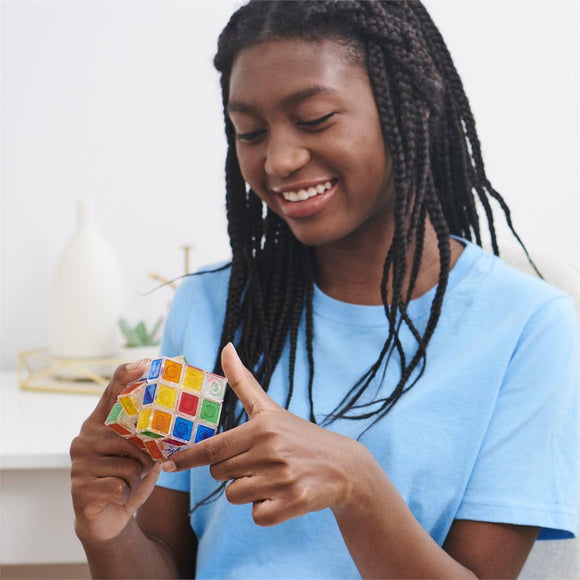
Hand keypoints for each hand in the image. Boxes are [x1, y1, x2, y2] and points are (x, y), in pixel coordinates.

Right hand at [70, 361, 160, 542]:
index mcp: (100, 423)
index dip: (127, 375)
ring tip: (125, 482)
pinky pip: (120, 485)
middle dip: (145, 457)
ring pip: (130, 464)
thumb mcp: (143, 453)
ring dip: (136, 478)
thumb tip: (177, 417)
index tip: (145, 363)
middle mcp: (85, 437)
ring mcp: (79, 462)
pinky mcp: (80, 487)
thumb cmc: (128, 478)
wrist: (108, 518)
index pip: (112, 392)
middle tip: (139, 468)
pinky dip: (126, 494)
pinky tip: (116, 495)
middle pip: (132, 437)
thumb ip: (151, 435)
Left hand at [163, 343, 368, 525]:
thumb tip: (226, 346)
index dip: (188, 458)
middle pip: (220, 475)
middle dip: (232, 471)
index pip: (213, 448)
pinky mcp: (294, 502)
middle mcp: (270, 452)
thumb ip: (242, 381)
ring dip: (249, 491)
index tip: (168, 464)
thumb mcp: (270, 408)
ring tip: (272, 478)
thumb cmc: (298, 435)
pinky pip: (258, 516)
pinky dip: (266, 510)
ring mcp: (283, 478)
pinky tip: (283, 495)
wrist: (343, 466)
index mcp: (261, 428)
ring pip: (235, 496)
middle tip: (257, 462)